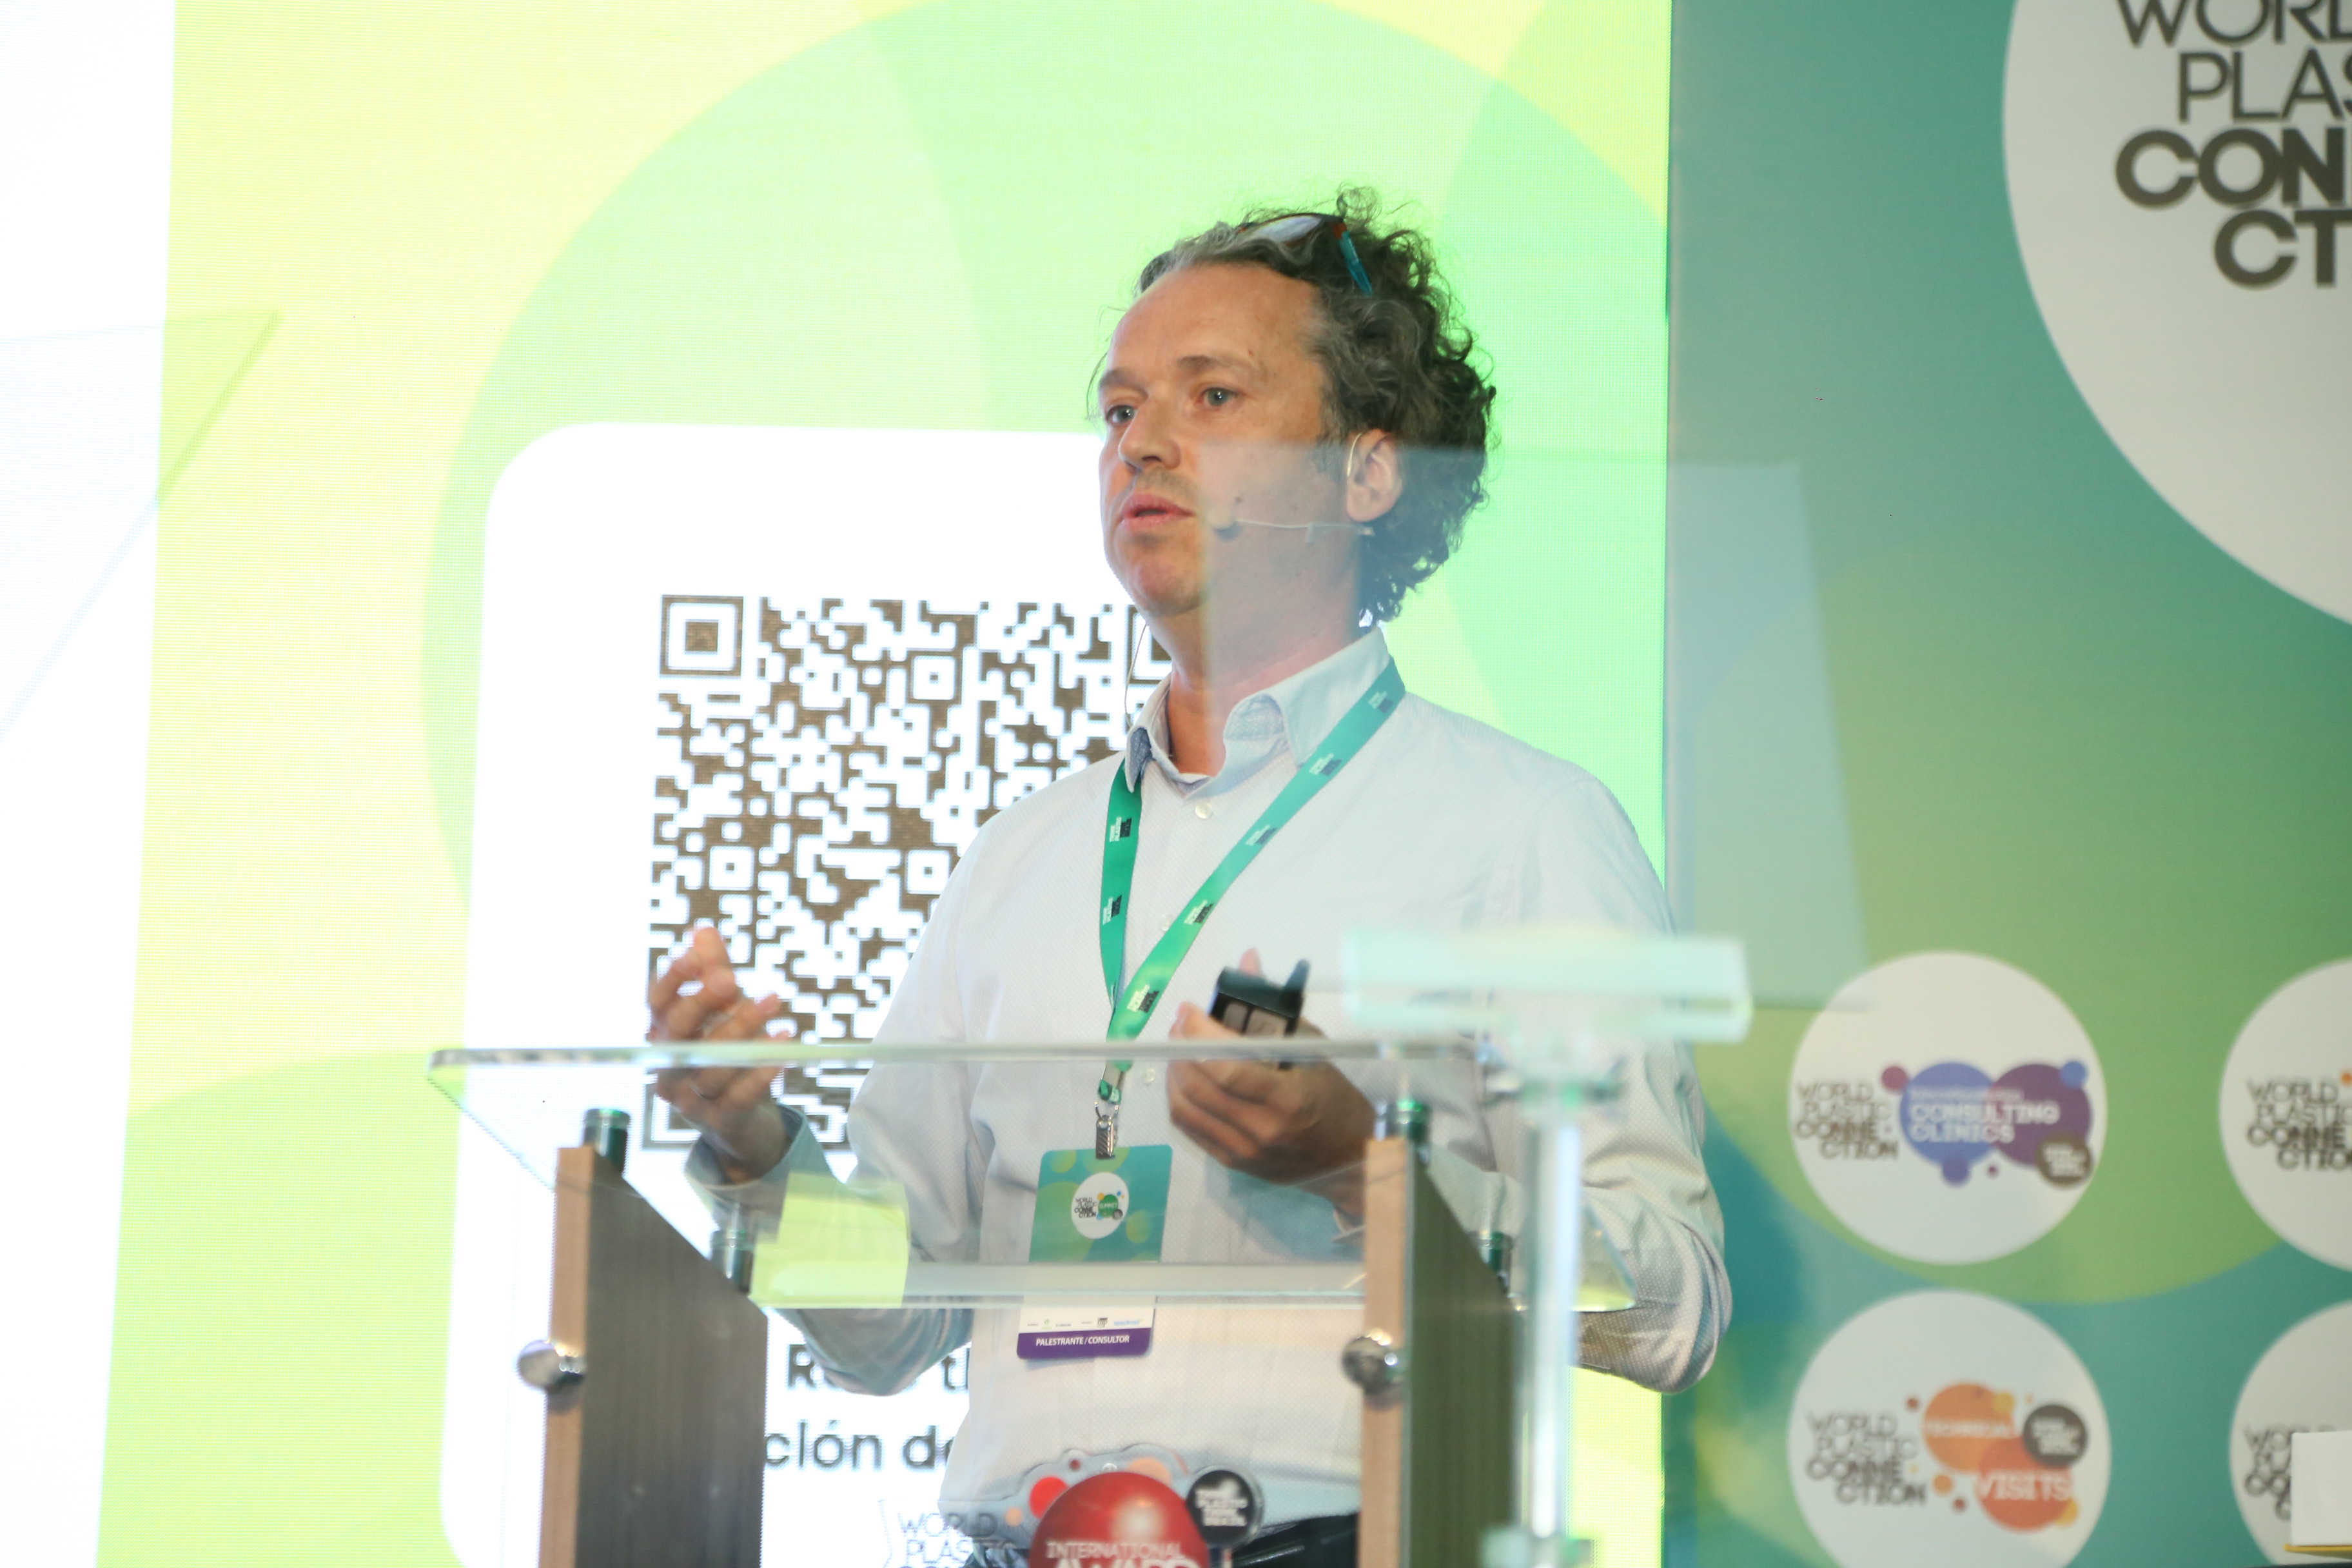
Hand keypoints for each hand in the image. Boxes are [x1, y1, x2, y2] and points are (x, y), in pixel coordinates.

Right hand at [649, 925, 792, 1183]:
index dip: (674, 980)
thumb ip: (714, 973)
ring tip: (774, 1001)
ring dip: (742, 1030)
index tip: (695, 955)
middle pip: (678, 1032)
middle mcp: (669, 1067)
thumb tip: (704, 929)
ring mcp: (690, 1099)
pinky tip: (784, 1048)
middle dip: (703, 1002)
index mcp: (665, 1036)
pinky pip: (737, 1096)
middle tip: (731, 978)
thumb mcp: (723, 1013)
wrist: (742, 1122)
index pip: (658, 1004)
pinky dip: (761, 1072)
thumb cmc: (728, 1056)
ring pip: (710, 1064)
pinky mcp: (719, 1121)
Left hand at [1167, 952, 1373, 1221]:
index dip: (1200, 1034)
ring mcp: (1244, 1150)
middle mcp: (1261, 1128)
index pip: (1227, 1066)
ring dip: (1174, 1072)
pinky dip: (1179, 1098)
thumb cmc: (1336, 1099)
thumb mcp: (1312, 1050)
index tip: (1188, 1011)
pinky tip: (1183, 1079)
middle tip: (1180, 1025)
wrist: (1351, 1159)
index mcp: (1287, 1098)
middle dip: (1180, 1048)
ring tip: (1178, 1049)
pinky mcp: (1232, 1163)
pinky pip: (1189, 1128)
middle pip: (1199, 1086)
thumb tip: (1247, 961)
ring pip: (1186, 1107)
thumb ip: (1275, 1008)